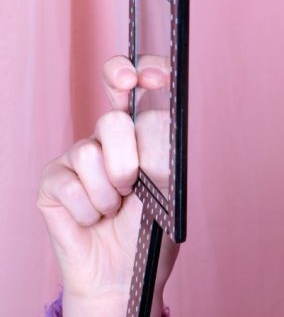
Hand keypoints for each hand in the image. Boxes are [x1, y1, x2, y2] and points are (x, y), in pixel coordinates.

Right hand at [36, 55, 178, 315]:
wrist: (126, 274)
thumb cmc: (150, 230)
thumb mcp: (169, 188)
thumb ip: (160, 150)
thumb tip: (153, 114)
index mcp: (141, 133)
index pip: (136, 84)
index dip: (141, 70)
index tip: (155, 76)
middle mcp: (107, 139)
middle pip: (115, 120)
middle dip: (129, 161)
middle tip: (132, 188)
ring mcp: (77, 158)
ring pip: (91, 153)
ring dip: (109, 194)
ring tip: (114, 210)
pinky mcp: (52, 181)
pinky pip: (69, 183)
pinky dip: (89, 210)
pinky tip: (93, 220)